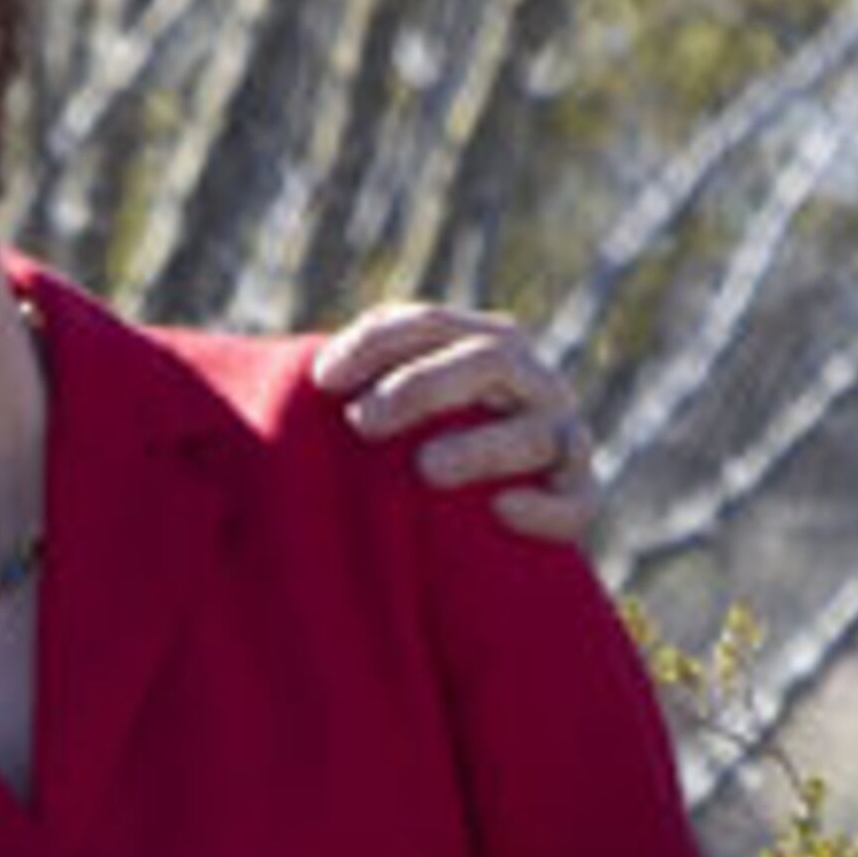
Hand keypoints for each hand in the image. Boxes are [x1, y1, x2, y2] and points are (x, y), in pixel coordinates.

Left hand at [308, 300, 597, 548]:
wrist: (491, 533)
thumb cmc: (417, 457)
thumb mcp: (388, 412)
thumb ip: (357, 386)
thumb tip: (276, 373)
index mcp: (482, 344)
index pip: (429, 323)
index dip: (376, 344)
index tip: (322, 380)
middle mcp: (532, 382)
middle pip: (488, 361)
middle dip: (425, 386)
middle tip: (363, 424)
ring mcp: (563, 439)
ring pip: (536, 431)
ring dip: (481, 446)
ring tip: (425, 471)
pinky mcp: (581, 499)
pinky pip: (574, 502)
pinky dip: (542, 508)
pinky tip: (500, 512)